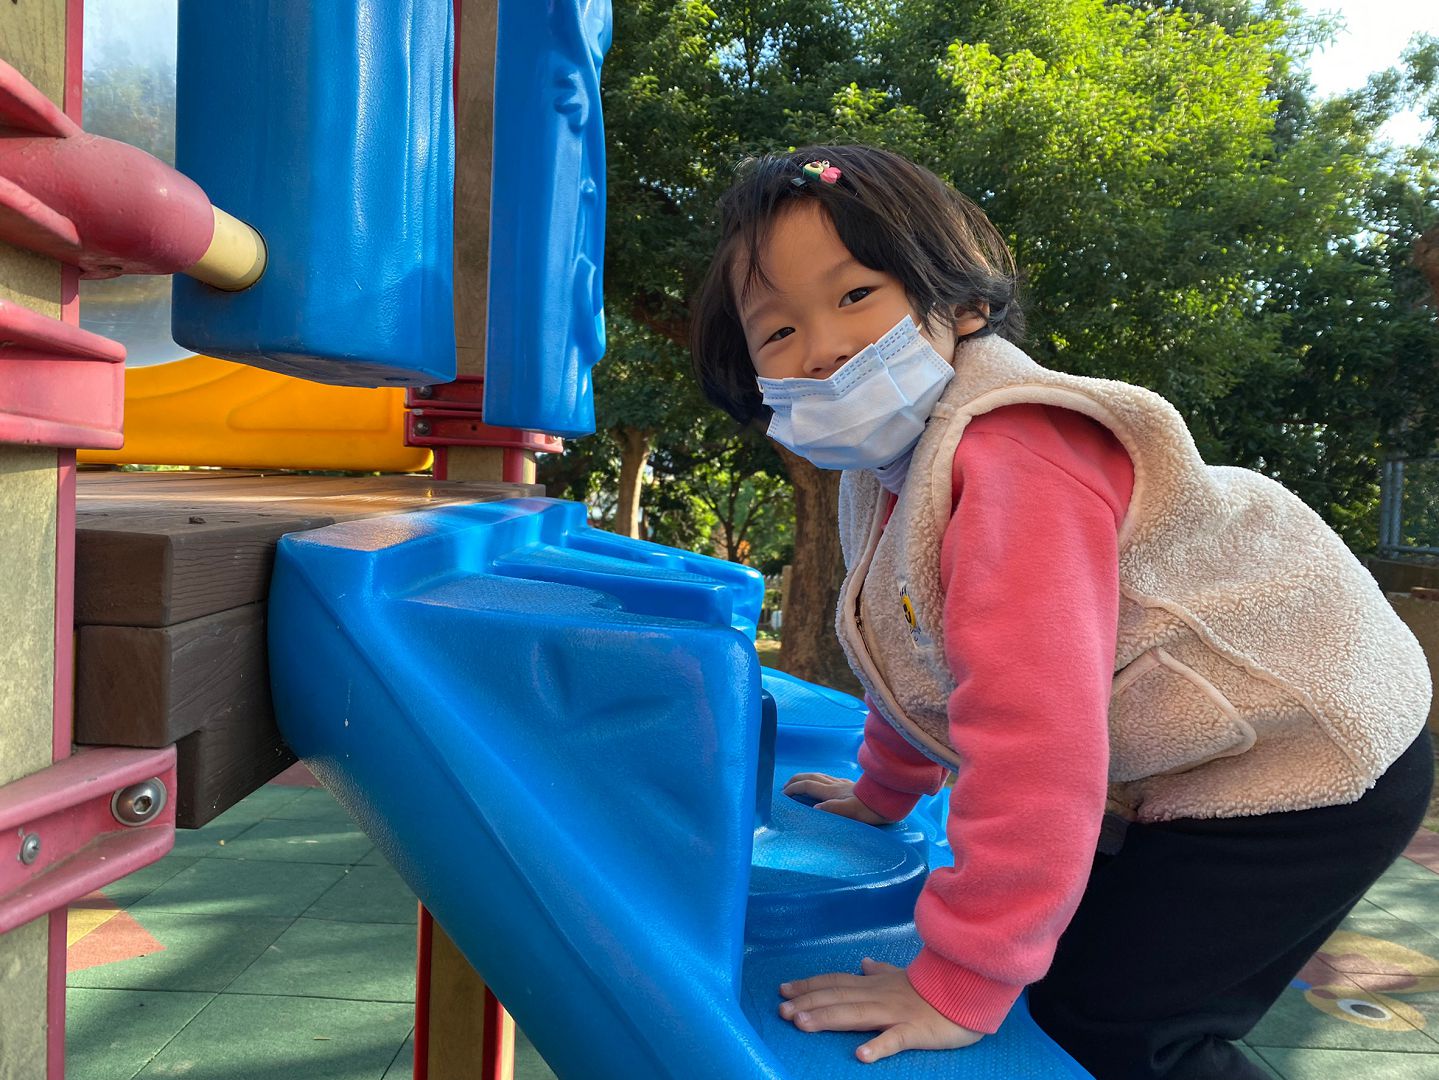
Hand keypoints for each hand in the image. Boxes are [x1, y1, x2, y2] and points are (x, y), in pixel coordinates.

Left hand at [779, 958, 984, 1062]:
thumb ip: (880, 971)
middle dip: (809, 1003)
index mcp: (875, 985)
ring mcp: (896, 1013)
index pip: (836, 983)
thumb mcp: (903, 976)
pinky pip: (895, 1039)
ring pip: (857, 1014)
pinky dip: (878, 1046)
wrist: (970, 991)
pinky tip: (861, 1055)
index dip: (809, 986)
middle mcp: (879, 996)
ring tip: (803, 1025)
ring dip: (828, 1019)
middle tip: (781, 1011)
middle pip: (838, 998)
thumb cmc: (935, 989)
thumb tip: (862, 963)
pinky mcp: (916, 1031)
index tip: (783, 990)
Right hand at [782, 773, 892, 825]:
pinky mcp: (851, 785)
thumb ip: (834, 809)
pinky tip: (825, 784)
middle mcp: (836, 785)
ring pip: (820, 776)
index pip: (807, 786)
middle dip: (796, 780)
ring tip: (800, 784)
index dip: (793, 788)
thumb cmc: (871, 810)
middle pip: (811, 777)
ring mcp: (844, 783)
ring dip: (806, 778)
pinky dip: (820, 780)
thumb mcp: (853, 812)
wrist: (890, 801)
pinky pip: (830, 779)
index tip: (782, 794)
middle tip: (785, 787)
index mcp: (833, 792)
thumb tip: (815, 808)